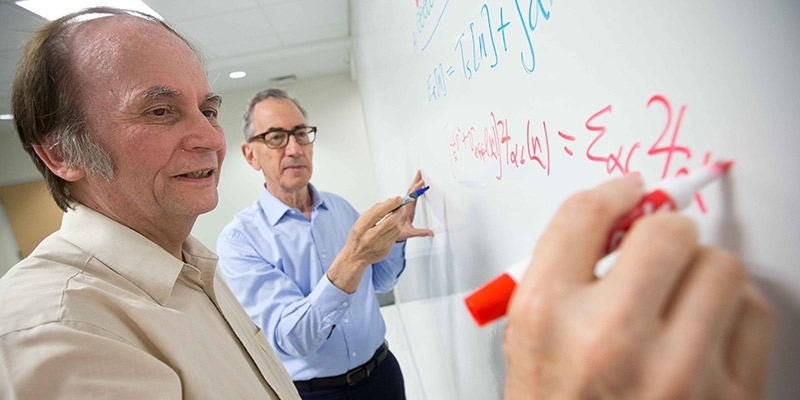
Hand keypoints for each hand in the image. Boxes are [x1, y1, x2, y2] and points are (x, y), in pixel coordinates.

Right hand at [327, 197, 405, 292]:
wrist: (355, 257)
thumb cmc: (357, 238)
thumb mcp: (360, 221)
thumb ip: (374, 211)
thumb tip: (389, 202)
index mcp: (361, 228)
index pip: (378, 213)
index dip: (390, 205)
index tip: (398, 199)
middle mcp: (370, 237)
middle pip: (390, 222)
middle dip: (399, 212)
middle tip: (401, 206)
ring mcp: (379, 245)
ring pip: (396, 229)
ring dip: (400, 219)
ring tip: (399, 213)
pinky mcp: (386, 250)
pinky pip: (396, 236)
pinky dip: (397, 227)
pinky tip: (396, 223)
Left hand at [397, 169, 433, 241]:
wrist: (386, 235)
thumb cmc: (395, 233)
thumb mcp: (409, 233)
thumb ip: (421, 232)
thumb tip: (430, 232)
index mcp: (406, 210)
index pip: (412, 197)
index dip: (417, 189)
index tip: (421, 182)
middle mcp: (404, 207)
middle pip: (410, 192)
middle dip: (415, 182)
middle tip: (419, 173)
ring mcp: (403, 207)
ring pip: (408, 193)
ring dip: (413, 185)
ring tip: (418, 178)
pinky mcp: (402, 208)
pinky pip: (407, 197)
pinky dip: (411, 191)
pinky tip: (414, 188)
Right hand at [503, 174, 774, 398]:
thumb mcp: (530, 334)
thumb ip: (563, 268)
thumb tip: (621, 214)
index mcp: (549, 316)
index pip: (586, 216)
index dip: (613, 192)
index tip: (627, 193)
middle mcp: (610, 340)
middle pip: (668, 232)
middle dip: (662, 233)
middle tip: (656, 249)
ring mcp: (677, 372)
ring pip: (722, 266)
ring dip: (700, 270)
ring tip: (679, 296)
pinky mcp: (728, 399)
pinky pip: (754, 313)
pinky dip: (733, 311)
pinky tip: (704, 329)